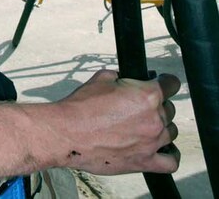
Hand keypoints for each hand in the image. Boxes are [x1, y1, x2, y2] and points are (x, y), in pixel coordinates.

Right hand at [54, 70, 180, 174]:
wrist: (68, 133)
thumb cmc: (82, 107)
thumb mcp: (102, 78)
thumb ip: (122, 77)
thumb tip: (126, 80)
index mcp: (147, 95)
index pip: (171, 84)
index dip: (166, 81)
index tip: (162, 82)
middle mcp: (154, 119)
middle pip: (170, 109)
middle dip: (158, 105)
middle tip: (140, 106)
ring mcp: (152, 143)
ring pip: (171, 132)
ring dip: (161, 127)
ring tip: (145, 126)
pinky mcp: (145, 162)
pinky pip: (171, 162)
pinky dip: (170, 155)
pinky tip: (161, 149)